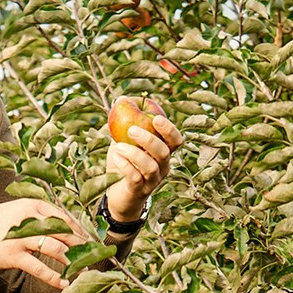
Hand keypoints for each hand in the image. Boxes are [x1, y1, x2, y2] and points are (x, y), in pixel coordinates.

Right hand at [0, 197, 92, 290]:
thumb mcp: (16, 211)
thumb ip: (37, 217)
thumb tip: (62, 228)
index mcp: (32, 205)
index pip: (63, 217)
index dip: (79, 230)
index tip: (89, 239)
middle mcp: (29, 219)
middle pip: (64, 232)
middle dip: (81, 245)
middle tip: (94, 255)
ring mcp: (22, 238)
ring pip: (56, 249)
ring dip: (73, 261)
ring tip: (84, 270)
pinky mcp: (14, 256)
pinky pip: (40, 268)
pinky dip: (55, 277)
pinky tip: (65, 284)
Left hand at [103, 99, 181, 226]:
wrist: (116, 194)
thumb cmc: (123, 164)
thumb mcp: (123, 142)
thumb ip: (124, 124)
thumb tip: (120, 98)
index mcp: (163, 153)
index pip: (176, 141)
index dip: (169, 130)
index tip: (156, 118)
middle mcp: (162, 167)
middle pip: (164, 152)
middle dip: (149, 139)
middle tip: (131, 130)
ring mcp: (152, 181)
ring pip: (150, 166)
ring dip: (134, 154)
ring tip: (118, 146)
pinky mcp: (139, 191)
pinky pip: (135, 177)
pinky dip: (125, 165)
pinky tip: (116, 157)